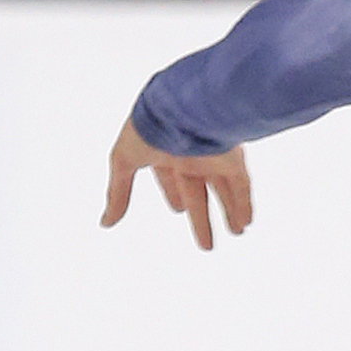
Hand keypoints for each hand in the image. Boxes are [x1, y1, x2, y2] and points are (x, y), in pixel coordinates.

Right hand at [100, 118, 251, 251]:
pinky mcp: (232, 159)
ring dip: (229, 213)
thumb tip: (105, 222)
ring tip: (237, 233)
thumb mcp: (124, 161)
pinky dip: (244, 204)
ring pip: (223, 191)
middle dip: (201, 218)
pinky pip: (242, 185)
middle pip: (197, 194)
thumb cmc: (148, 128)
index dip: (173, 194)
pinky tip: (246, 222)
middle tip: (206, 242)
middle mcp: (190, 157)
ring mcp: (213, 158)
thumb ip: (117, 193)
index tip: (178, 209)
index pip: (170, 179)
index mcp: (164, 153)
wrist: (180, 107)